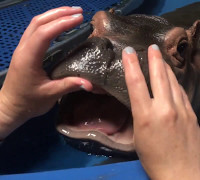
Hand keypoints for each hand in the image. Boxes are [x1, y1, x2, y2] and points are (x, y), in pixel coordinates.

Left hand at [0, 7, 92, 138]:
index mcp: (28, 57)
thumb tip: (90, 84)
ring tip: (71, 12)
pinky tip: (59, 23)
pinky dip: (49, 22)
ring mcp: (22, 47)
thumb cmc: (28, 102)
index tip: (80, 19)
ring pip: (36, 23)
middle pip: (39, 22)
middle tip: (79, 11)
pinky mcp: (25, 50)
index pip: (45, 33)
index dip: (62, 23)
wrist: (10, 107)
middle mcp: (24, 48)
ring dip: (53, 15)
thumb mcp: (50, 95)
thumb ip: (69, 85)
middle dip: (59, 13)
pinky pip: (35, 30)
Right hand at [122, 45, 199, 179]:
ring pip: (173, 82)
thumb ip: (140, 114)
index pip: (136, 83)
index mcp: (146, 116)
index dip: (131, 65)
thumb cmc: (154, 159)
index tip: (129, 52)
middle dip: (154, 59)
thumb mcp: (138, 137)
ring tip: (161, 59)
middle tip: (152, 47)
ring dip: (166, 69)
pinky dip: (176, 83)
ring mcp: (181, 110)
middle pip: (158, 76)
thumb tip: (142, 99)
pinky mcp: (192, 114)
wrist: (181, 174)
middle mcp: (164, 108)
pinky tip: (174, 78)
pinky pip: (183, 93)